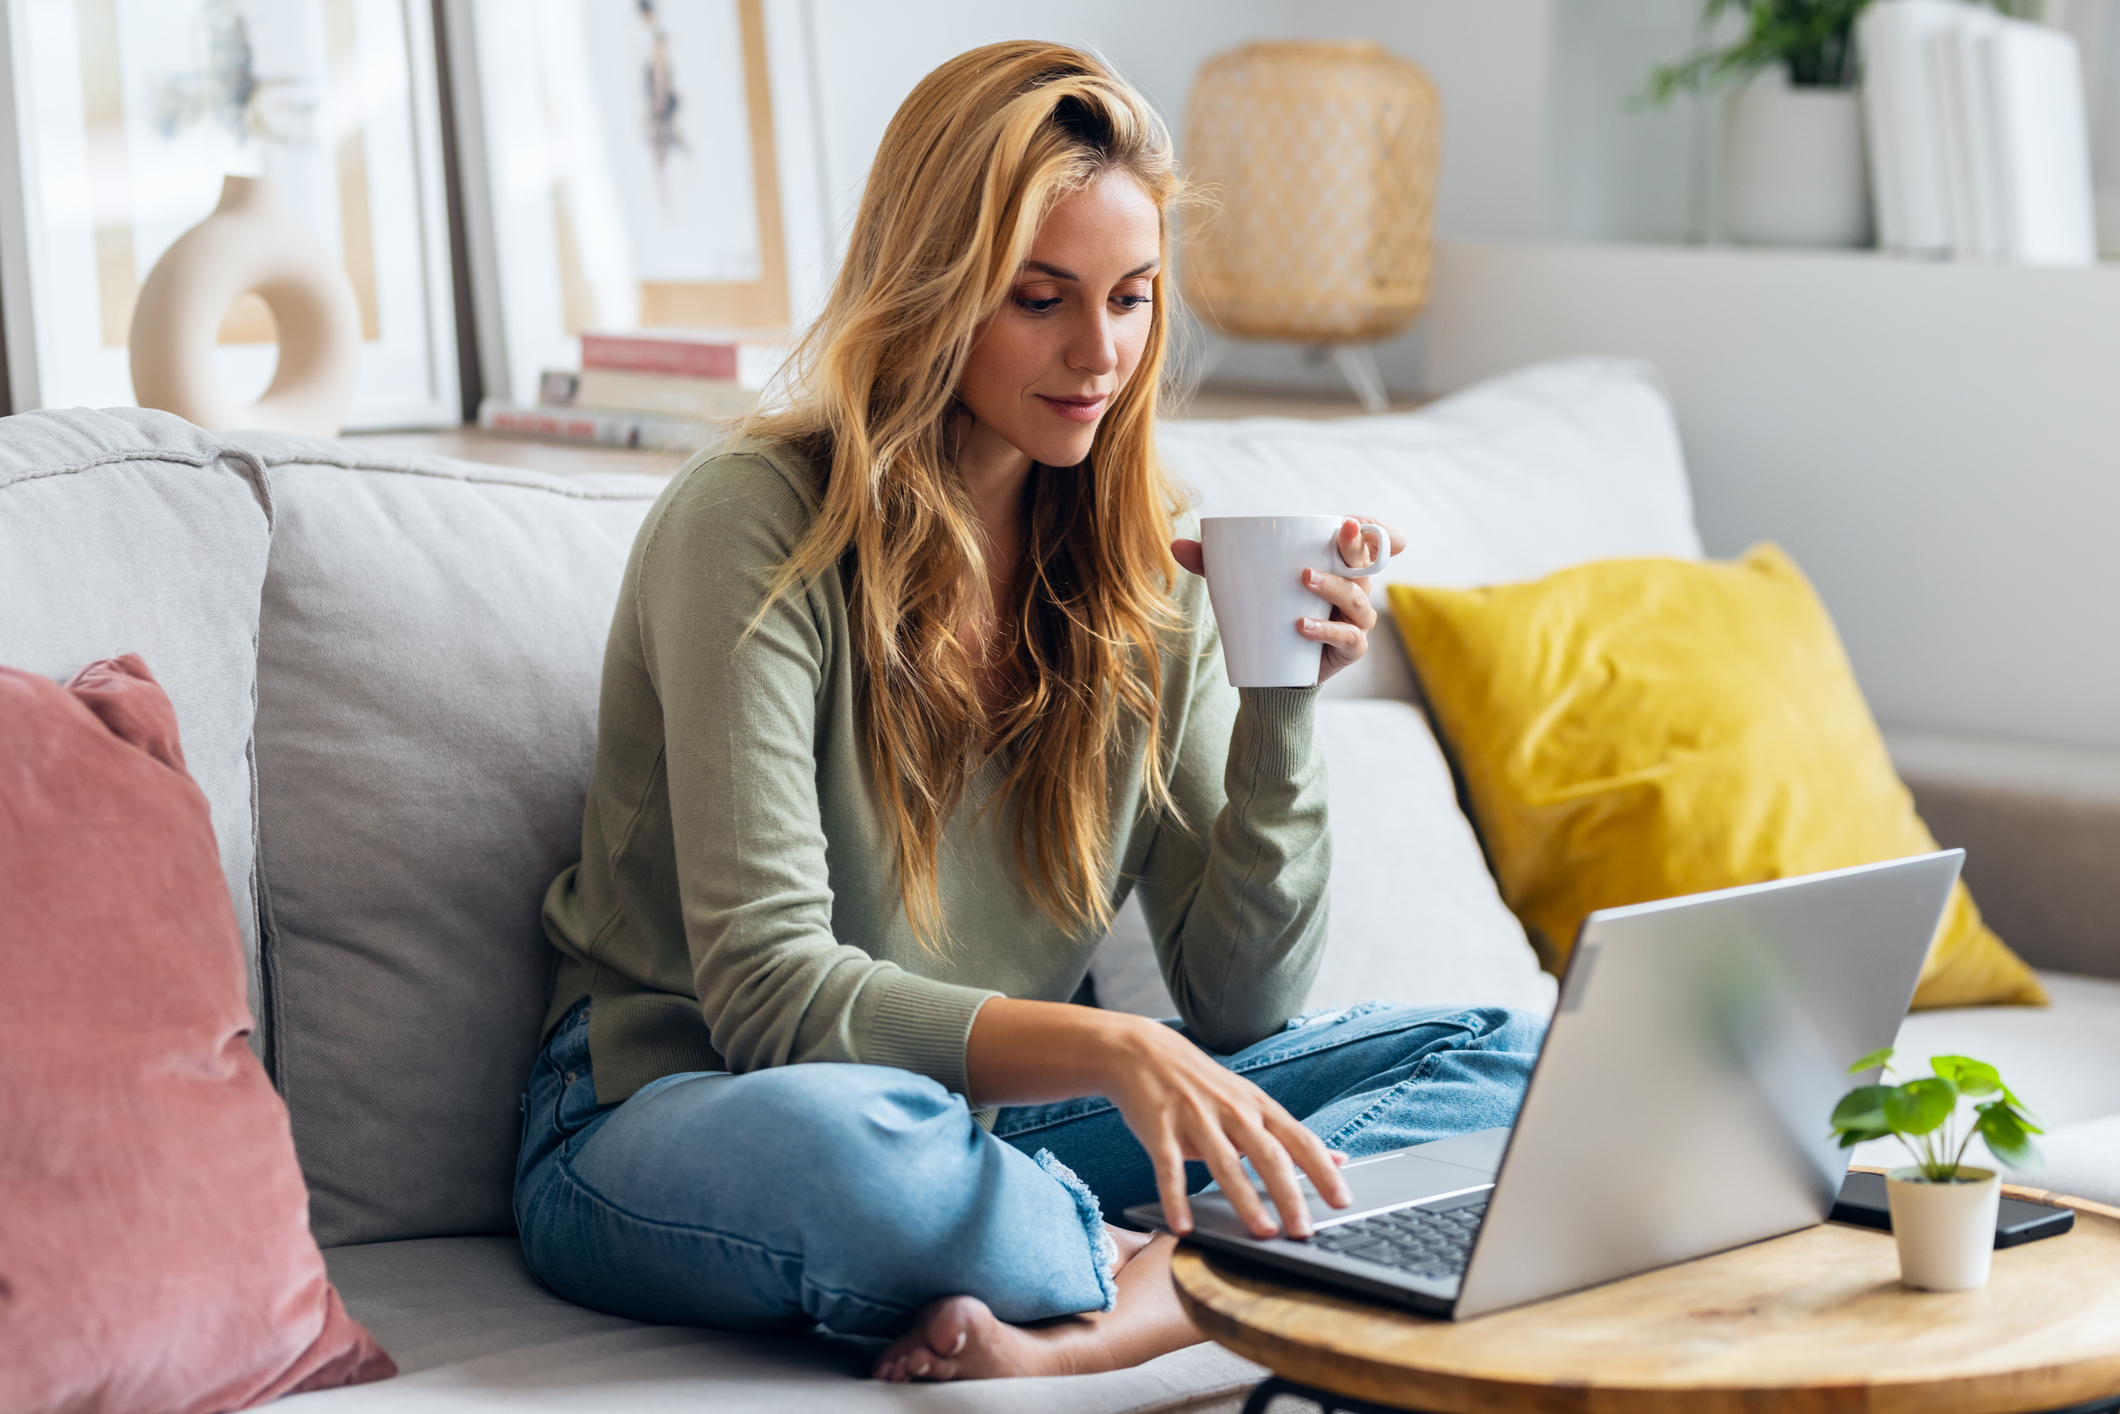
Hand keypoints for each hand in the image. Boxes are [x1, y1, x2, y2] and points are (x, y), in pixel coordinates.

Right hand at [1099, 1014, 1350, 1238]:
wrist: (1143, 1052)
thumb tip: (1338, 1159)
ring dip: (1246, 1200)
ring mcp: (1196, 1120)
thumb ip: (1291, 1135)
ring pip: (1226, 1164)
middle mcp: (1232, 1112)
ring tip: (1263, 1234)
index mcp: (1258, 1108)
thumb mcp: (1252, 1102)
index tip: (1343, 1202)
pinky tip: (1183, 1227)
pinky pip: (1170, 1169)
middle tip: (1305, 1231)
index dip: (1323, 1171)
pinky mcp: (1160, 1130)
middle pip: (1269, 1155)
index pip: (1300, 1140)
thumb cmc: (1204, 1085)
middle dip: (1290, 1194)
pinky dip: (1176, 1199)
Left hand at [1172, 517, 1406, 684]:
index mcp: (1337, 565)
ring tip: (1304, 578)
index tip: (1353, 516)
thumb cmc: (1264, 615)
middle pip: (1368, 562)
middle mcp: (1354, 588)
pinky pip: (1348, 637)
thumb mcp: (1241, 585)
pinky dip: (1326, 630)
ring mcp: (1355, 620)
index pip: (1366, 538)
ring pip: (1357, 597)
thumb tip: (1176, 546)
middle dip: (1358, 543)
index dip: (1372, 525)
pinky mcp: (1348, 649)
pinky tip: (1303, 625)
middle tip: (1342, 529)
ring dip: (1335, 584)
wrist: (1270, 671)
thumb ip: (1213, 565)